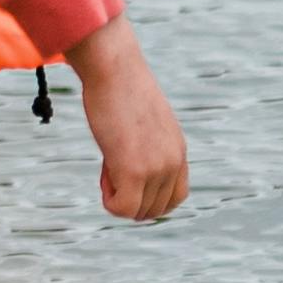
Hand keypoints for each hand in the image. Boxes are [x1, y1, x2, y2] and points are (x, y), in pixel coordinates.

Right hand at [67, 20, 188, 221]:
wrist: (115, 69)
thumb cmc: (121, 88)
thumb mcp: (144, 121)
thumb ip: (147, 145)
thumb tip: (129, 159)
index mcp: (178, 151)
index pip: (175, 198)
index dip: (148, 197)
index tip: (127, 177)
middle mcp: (173, 162)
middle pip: (156, 211)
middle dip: (130, 198)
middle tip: (113, 168)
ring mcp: (157, 168)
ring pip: (139, 212)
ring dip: (118, 198)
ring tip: (108, 164)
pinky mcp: (135, 170)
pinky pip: (124, 209)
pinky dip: (110, 201)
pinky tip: (104, 172)